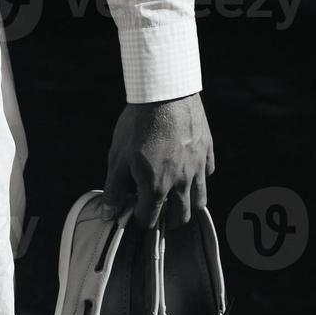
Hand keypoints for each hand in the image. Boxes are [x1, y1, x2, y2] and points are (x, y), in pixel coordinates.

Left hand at [104, 93, 214, 227]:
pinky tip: (186, 170)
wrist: (165, 92)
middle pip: (180, 217)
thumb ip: (113, 189)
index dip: (138, 220)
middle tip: (155, 211)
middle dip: (166, 221)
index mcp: (156, 188)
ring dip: (187, 205)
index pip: (149, 220)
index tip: (132, 212)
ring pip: (200, 200)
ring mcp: (198, 167)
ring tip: (174, 199)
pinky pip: (207, 173)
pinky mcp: (207, 150)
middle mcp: (181, 183)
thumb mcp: (117, 158)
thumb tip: (108, 214)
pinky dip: (198, 178)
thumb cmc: (137, 125)